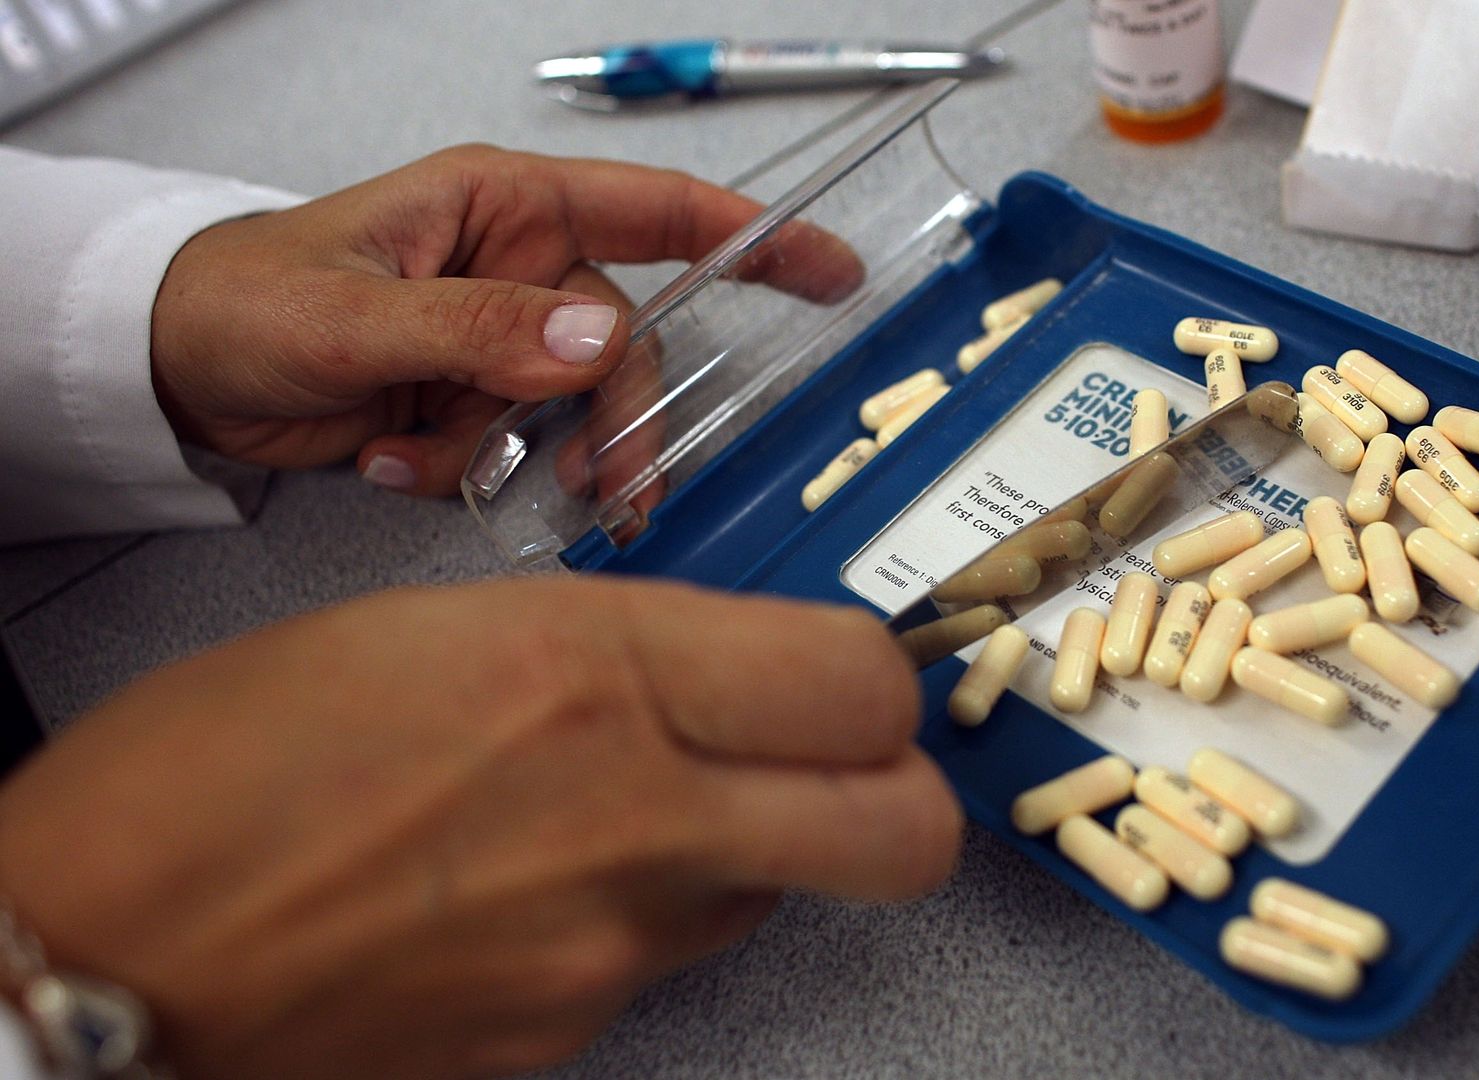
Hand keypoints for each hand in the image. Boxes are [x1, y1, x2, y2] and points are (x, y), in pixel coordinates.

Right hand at [0, 578, 955, 1078]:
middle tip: (831, 753)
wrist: (101, 955)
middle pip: (903, 829)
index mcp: (593, 676)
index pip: (860, 680)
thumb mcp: (435, 625)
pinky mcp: (567, 1035)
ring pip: (783, 895)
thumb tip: (720, 671)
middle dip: (893, 787)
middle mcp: (631, 818)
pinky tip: (536, 880)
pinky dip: (641, 915)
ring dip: (750, 847)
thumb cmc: (215, 770)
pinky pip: (666, 960)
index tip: (838, 665)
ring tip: (624, 806)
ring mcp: (608, 949)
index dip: (871, 673)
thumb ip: (611, 644)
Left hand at [150, 144, 860, 495]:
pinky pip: (518, 452)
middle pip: (627, 352)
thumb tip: (595, 344)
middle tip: (609, 489)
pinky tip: (393, 462)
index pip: (659, 211)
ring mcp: (498, 341)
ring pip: (577, 414)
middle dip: (615, 423)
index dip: (754, 236)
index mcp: (505, 208)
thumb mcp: (352, 312)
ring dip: (528, 458)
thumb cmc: (239, 297)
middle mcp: (517, 270)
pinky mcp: (473, 403)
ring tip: (459, 473)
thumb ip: (474, 328)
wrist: (168, 371)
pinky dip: (466, 475)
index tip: (828, 271)